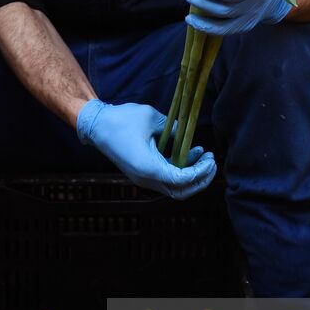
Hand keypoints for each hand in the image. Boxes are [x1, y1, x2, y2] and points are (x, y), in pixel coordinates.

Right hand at [76, 100, 216, 198]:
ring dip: (192, 175)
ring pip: (175, 187)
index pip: (183, 180)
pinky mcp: (142, 174)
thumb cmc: (122, 120)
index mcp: (149, 168)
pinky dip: (181, 170)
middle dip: (200, 180)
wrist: (96, 125)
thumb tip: (187, 134)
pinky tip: (191, 153)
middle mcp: (146, 179)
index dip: (200, 172)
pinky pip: (166, 178)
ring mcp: (143, 179)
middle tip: (213, 163)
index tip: (211, 159)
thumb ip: (173, 128)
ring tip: (204, 155)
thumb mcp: (152, 118)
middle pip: (181, 192)